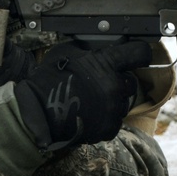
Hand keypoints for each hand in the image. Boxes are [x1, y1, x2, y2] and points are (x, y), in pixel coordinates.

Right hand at [14, 41, 152, 150]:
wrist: (36, 113)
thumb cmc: (48, 81)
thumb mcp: (67, 52)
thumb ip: (90, 50)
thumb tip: (100, 47)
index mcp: (107, 63)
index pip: (139, 53)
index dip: (139, 53)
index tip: (137, 55)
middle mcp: (115, 85)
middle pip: (130, 81)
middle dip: (119, 80)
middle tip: (100, 82)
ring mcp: (113, 108)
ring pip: (123, 102)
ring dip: (112, 100)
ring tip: (91, 100)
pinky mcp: (109, 128)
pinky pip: (115, 121)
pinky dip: (105, 118)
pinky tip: (89, 114)